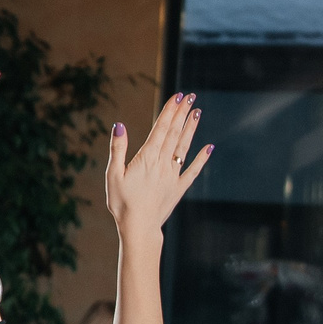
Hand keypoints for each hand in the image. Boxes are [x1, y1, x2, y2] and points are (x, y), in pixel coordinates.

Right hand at [104, 93, 210, 240]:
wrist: (139, 227)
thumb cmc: (121, 202)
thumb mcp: (113, 174)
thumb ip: (118, 149)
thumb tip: (119, 125)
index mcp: (147, 158)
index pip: (161, 129)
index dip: (170, 111)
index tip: (178, 96)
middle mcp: (163, 163)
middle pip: (174, 133)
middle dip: (182, 113)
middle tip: (190, 96)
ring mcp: (173, 175)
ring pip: (184, 147)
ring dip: (191, 129)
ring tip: (197, 112)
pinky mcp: (178, 188)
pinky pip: (193, 171)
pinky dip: (201, 158)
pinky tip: (209, 147)